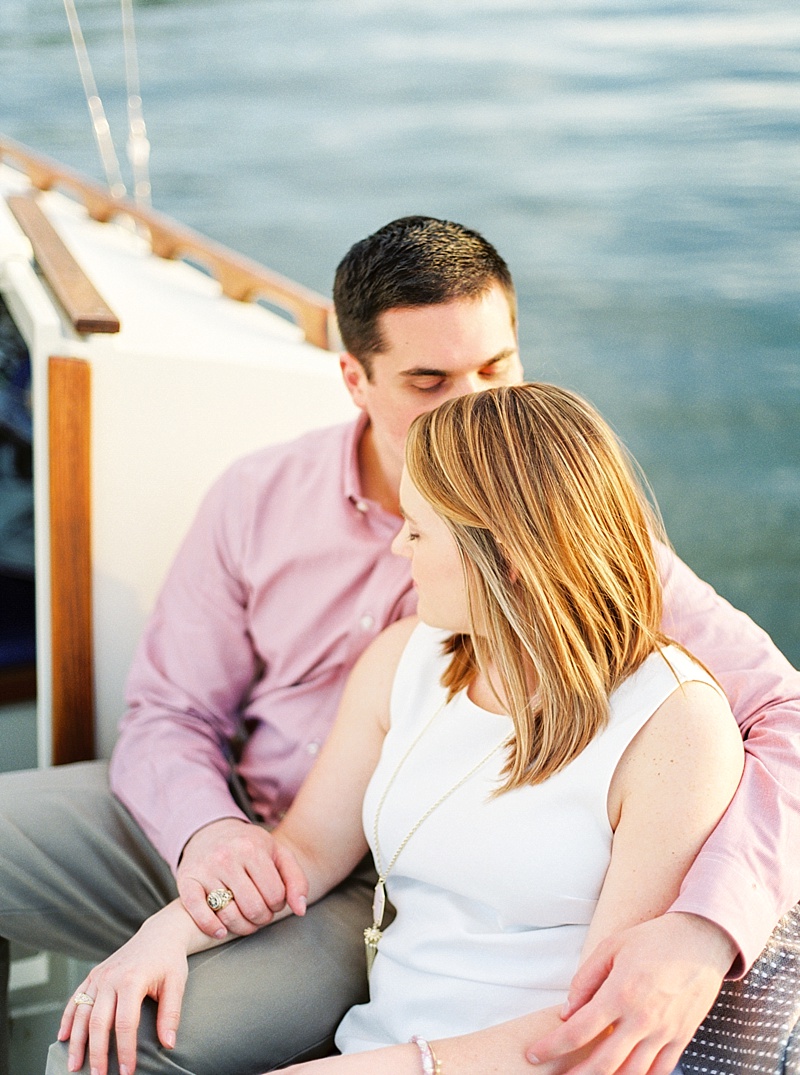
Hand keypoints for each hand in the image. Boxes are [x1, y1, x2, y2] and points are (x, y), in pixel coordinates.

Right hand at [57, 902, 193, 1074]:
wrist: (160, 934)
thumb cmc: (169, 960)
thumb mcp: (176, 984)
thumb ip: (170, 1014)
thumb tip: (168, 1044)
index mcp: (132, 980)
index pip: (125, 1023)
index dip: (125, 1050)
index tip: (127, 1071)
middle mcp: (111, 977)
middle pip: (98, 1022)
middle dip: (97, 1053)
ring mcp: (99, 975)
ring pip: (82, 1013)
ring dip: (76, 1042)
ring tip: (74, 1066)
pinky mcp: (93, 975)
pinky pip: (76, 998)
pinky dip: (67, 1018)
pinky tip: (62, 1037)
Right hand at [177, 817, 307, 937]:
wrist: (211, 831)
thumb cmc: (250, 847)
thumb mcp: (278, 854)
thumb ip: (296, 880)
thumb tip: (300, 910)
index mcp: (253, 848)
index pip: (275, 895)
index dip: (278, 904)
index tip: (274, 901)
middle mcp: (227, 857)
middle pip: (253, 908)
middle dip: (262, 918)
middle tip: (261, 913)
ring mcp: (205, 869)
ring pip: (229, 915)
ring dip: (242, 926)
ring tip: (247, 920)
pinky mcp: (186, 880)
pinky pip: (197, 911)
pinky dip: (210, 927)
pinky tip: (221, 931)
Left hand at [527, 913, 737, 1074]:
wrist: (700, 940)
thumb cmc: (653, 940)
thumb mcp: (610, 947)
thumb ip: (585, 980)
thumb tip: (567, 1012)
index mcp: (620, 993)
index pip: (578, 1031)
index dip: (552, 1047)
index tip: (535, 1054)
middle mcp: (642, 1018)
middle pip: (602, 1063)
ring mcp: (664, 1032)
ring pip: (631, 1073)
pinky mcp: (681, 1038)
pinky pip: (659, 1071)